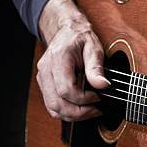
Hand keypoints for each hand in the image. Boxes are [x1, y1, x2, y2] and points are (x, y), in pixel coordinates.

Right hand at [36, 0, 108, 120]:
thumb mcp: (94, 48)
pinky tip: (80, 108)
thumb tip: (103, 85)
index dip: (83, 99)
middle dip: (79, 112)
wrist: (67, 31)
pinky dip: (66, 111)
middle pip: (57, 103)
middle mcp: (46, 70)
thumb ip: (97, 67)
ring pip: (52, 108)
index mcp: (58, 59)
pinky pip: (52, 105)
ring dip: (72, 115)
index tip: (98, 97)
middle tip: (96, 110)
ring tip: (91, 111)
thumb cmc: (80, 38)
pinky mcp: (44, 84)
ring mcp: (43, 78)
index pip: (66, 89)